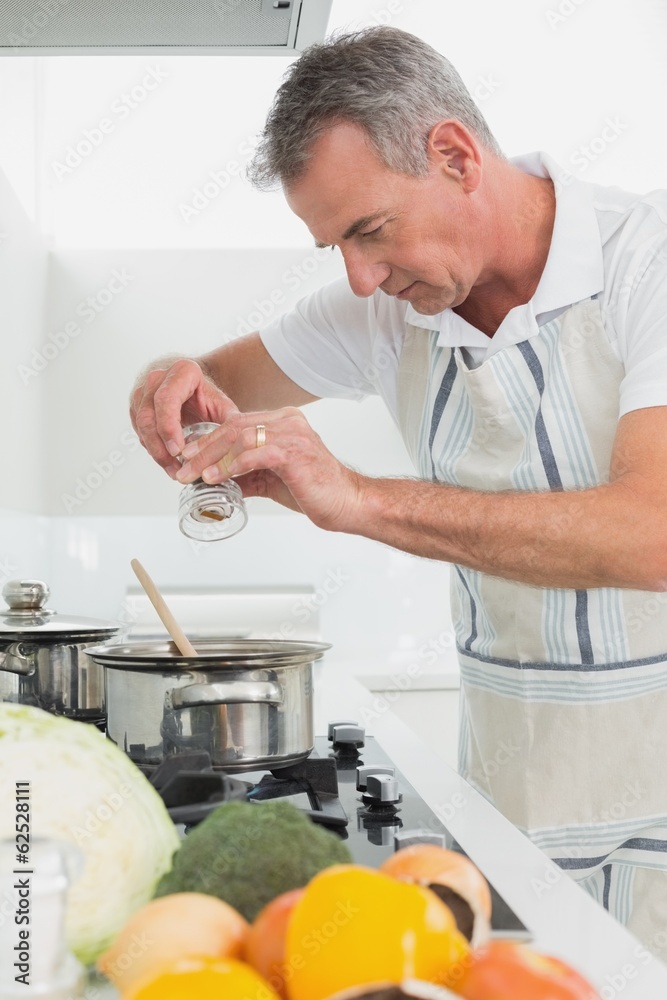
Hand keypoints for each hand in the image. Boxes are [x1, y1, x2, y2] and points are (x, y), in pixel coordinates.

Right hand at [130, 358, 238, 477]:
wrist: (196, 392)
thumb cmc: (209, 399)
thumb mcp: (224, 408)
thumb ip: (230, 424)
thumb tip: (234, 447)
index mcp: (182, 372)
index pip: (166, 399)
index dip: (169, 427)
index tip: (178, 450)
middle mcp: (158, 378)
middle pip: (149, 415)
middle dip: (160, 446)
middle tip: (176, 468)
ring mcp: (144, 392)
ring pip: (141, 426)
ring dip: (156, 452)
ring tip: (174, 471)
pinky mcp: (137, 407)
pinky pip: (140, 432)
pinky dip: (152, 450)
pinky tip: (167, 462)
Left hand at [175, 406, 362, 530]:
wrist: (347, 504)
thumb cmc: (316, 491)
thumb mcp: (272, 480)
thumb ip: (247, 475)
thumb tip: (217, 482)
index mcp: (283, 422)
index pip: (236, 423)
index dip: (208, 439)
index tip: (187, 455)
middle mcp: (288, 422)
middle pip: (234, 426)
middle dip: (203, 448)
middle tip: (182, 465)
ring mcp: (293, 434)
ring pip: (240, 437)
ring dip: (212, 457)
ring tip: (193, 474)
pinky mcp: (295, 452)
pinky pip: (256, 453)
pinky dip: (232, 465)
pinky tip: (216, 476)